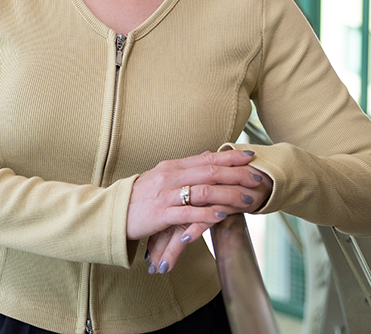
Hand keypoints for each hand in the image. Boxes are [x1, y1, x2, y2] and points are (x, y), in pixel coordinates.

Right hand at [127, 149, 271, 274]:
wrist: (113, 213)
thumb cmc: (140, 196)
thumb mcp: (163, 176)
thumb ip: (187, 167)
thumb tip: (209, 154)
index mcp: (172, 167)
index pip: (206, 158)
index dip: (230, 157)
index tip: (250, 155)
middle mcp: (170, 177)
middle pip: (209, 172)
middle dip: (236, 175)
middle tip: (258, 178)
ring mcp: (165, 196)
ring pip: (202, 191)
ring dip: (228, 195)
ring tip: (248, 200)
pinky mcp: (160, 215)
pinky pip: (187, 213)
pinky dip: (206, 214)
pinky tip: (222, 215)